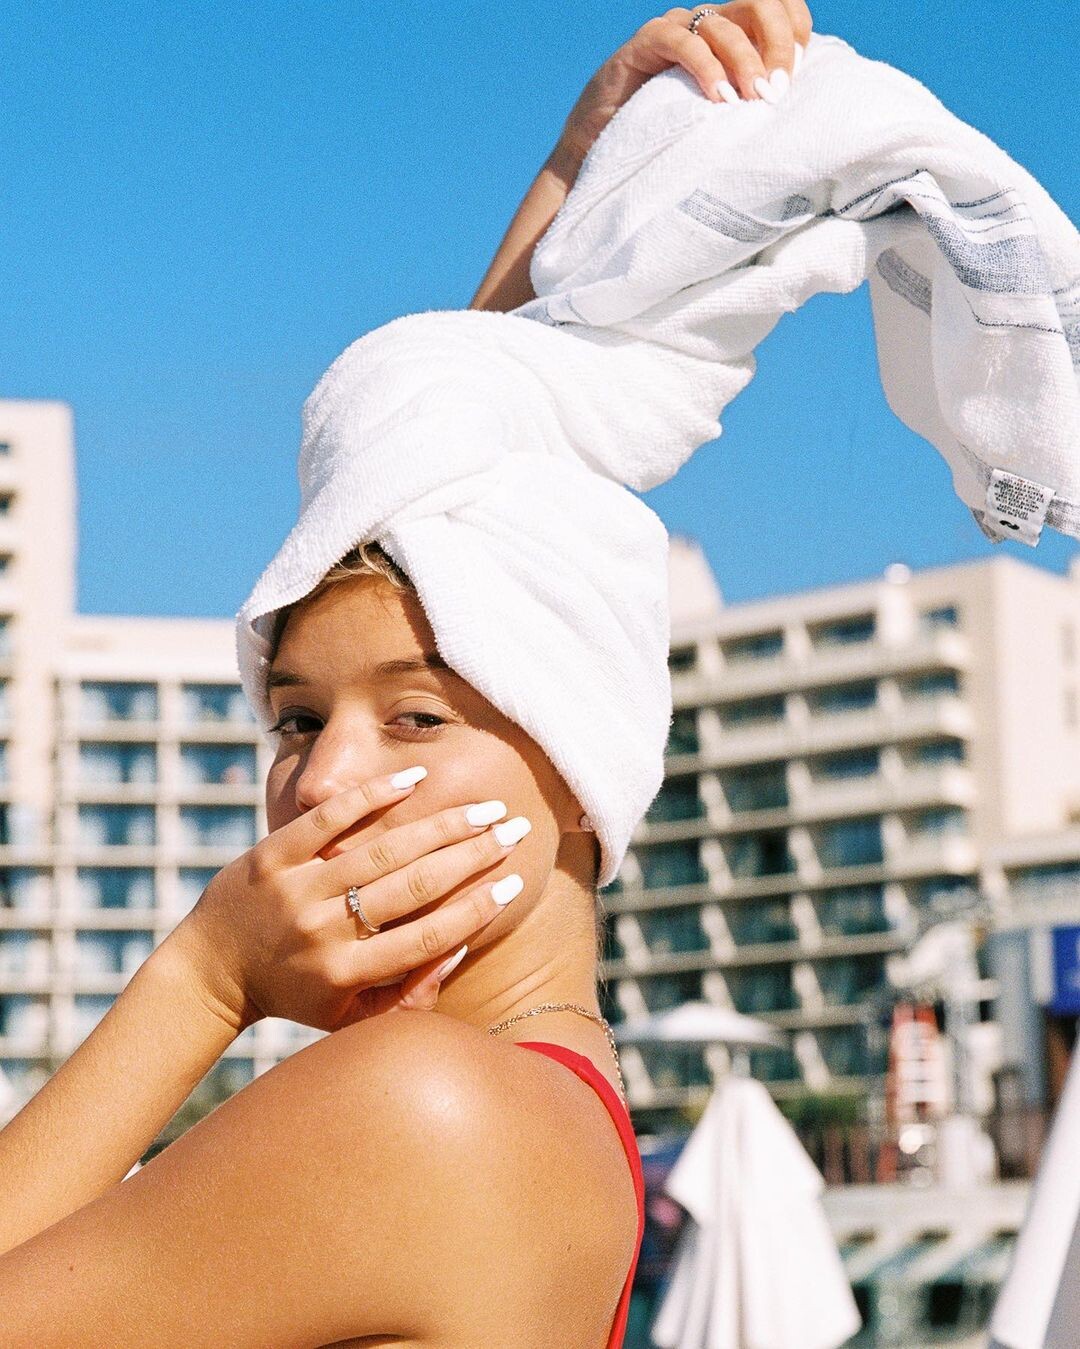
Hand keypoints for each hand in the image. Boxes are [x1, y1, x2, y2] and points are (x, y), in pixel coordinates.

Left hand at [162, 774, 525, 1034]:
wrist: (210, 971)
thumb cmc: (295, 995)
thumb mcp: (350, 1016)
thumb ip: (407, 996)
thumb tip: (460, 947)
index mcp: (345, 974)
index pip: (427, 937)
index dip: (476, 909)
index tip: (513, 882)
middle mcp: (322, 930)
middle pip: (412, 887)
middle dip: (472, 856)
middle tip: (514, 831)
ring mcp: (295, 888)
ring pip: (380, 850)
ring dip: (439, 825)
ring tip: (484, 809)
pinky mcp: (271, 855)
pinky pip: (329, 820)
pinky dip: (372, 796)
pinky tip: (416, 779)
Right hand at [557, 2, 813, 167]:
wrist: (597, 149)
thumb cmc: (663, 141)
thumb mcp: (716, 123)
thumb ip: (747, 109)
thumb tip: (793, 122)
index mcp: (729, 35)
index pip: (776, 6)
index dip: (796, 29)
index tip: (800, 72)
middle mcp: (705, 24)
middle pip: (757, 4)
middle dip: (777, 43)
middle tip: (776, 91)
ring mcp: (674, 31)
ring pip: (722, 25)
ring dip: (745, 62)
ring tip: (752, 101)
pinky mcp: (645, 45)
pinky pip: (683, 42)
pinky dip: (705, 67)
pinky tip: (717, 97)